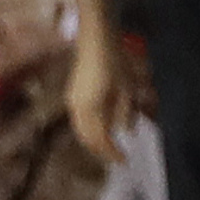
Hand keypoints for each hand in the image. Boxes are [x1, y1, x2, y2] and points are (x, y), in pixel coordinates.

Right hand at [68, 37, 124, 163]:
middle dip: (101, 150)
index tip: (125, 160)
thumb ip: (126, 112)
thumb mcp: (127, 89)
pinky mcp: (73, 94)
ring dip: (94, 140)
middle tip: (117, 157)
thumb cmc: (115, 63)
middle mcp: (77, 108)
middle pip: (87, 138)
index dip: (112, 152)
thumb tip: (127, 131)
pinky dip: (91, 129)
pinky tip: (102, 128)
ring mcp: (72, 101)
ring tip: (109, 146)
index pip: (101, 139)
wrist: (96, 39)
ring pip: (81, 130)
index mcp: (90, 109)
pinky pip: (80, 120)